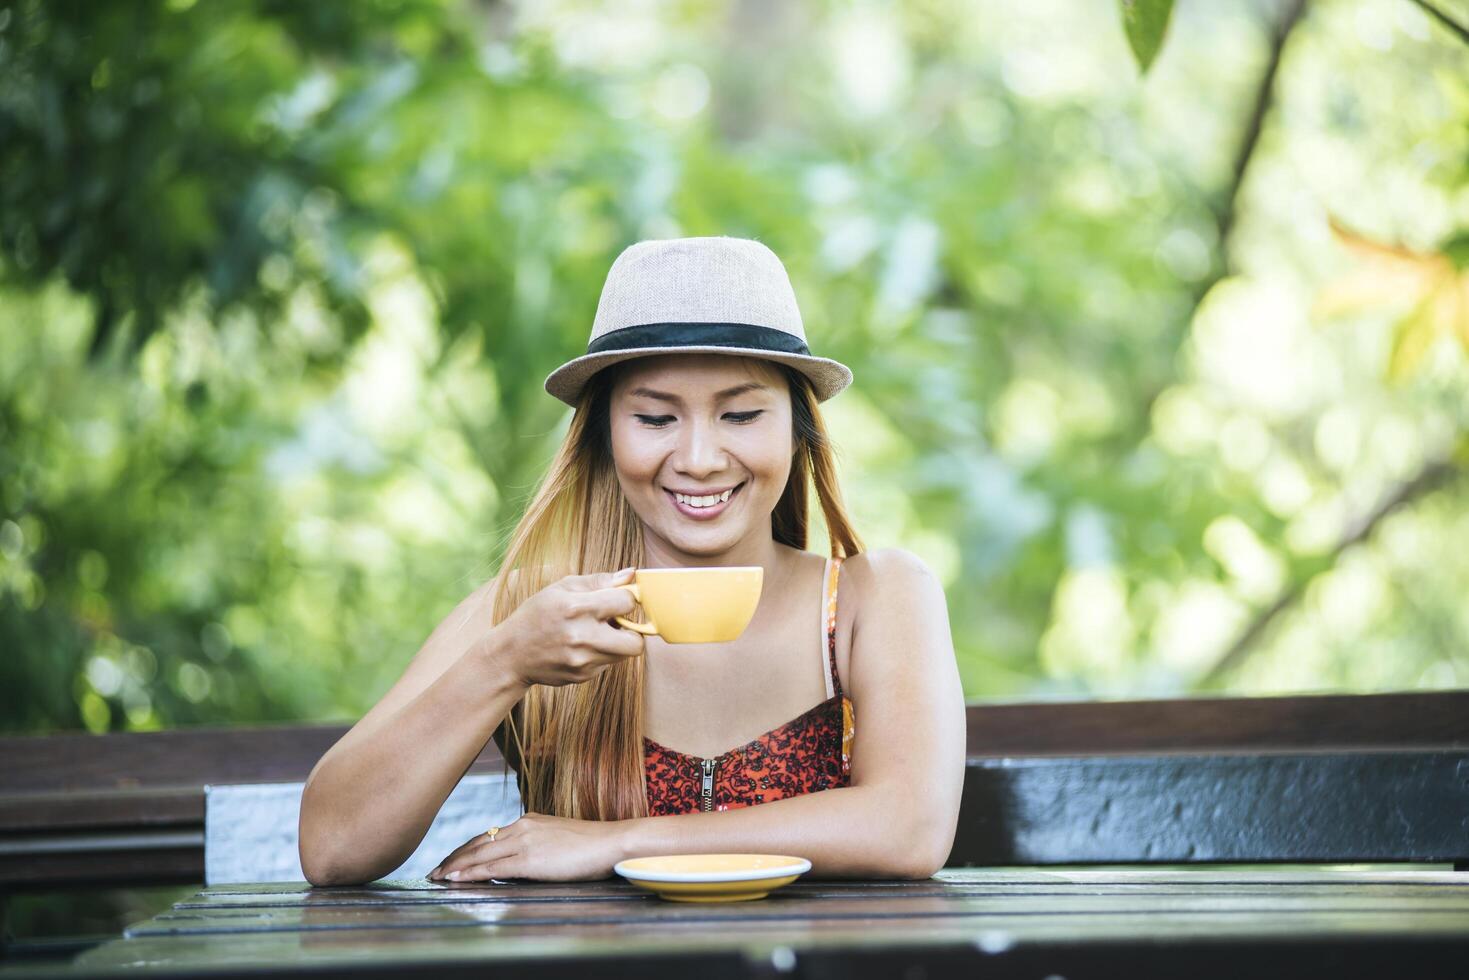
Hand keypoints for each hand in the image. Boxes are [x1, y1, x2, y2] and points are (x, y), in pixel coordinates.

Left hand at [427, 813, 626, 882]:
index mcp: (528, 821)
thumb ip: (536, 845)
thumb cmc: (591, 845)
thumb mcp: (558, 839)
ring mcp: (525, 841)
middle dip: (453, 858)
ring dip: (455, 867)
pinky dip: (471, 874)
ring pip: (480, 855)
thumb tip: (520, 860)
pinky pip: (493, 867)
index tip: (450, 861)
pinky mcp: (531, 858)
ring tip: (437, 877)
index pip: (488, 835)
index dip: (465, 849)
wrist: (611, 842)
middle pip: (478, 843)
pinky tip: (456, 880)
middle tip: (433, 872)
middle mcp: (522, 826)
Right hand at [492, 568, 645, 687]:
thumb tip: (631, 574)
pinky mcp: (583, 676)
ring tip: (596, 632)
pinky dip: (602, 653)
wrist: (512, 653)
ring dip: (617, 642)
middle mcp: (582, 637)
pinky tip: (581, 646)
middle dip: (632, 630)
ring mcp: (583, 661)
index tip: (617, 599)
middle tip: (616, 622)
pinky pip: (608, 664)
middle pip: (636, 642)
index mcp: (577, 608)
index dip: (626, 598)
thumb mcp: (561, 588)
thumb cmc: (537, 614)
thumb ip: (599, 581)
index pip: (627, 602)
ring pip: (625, 654)